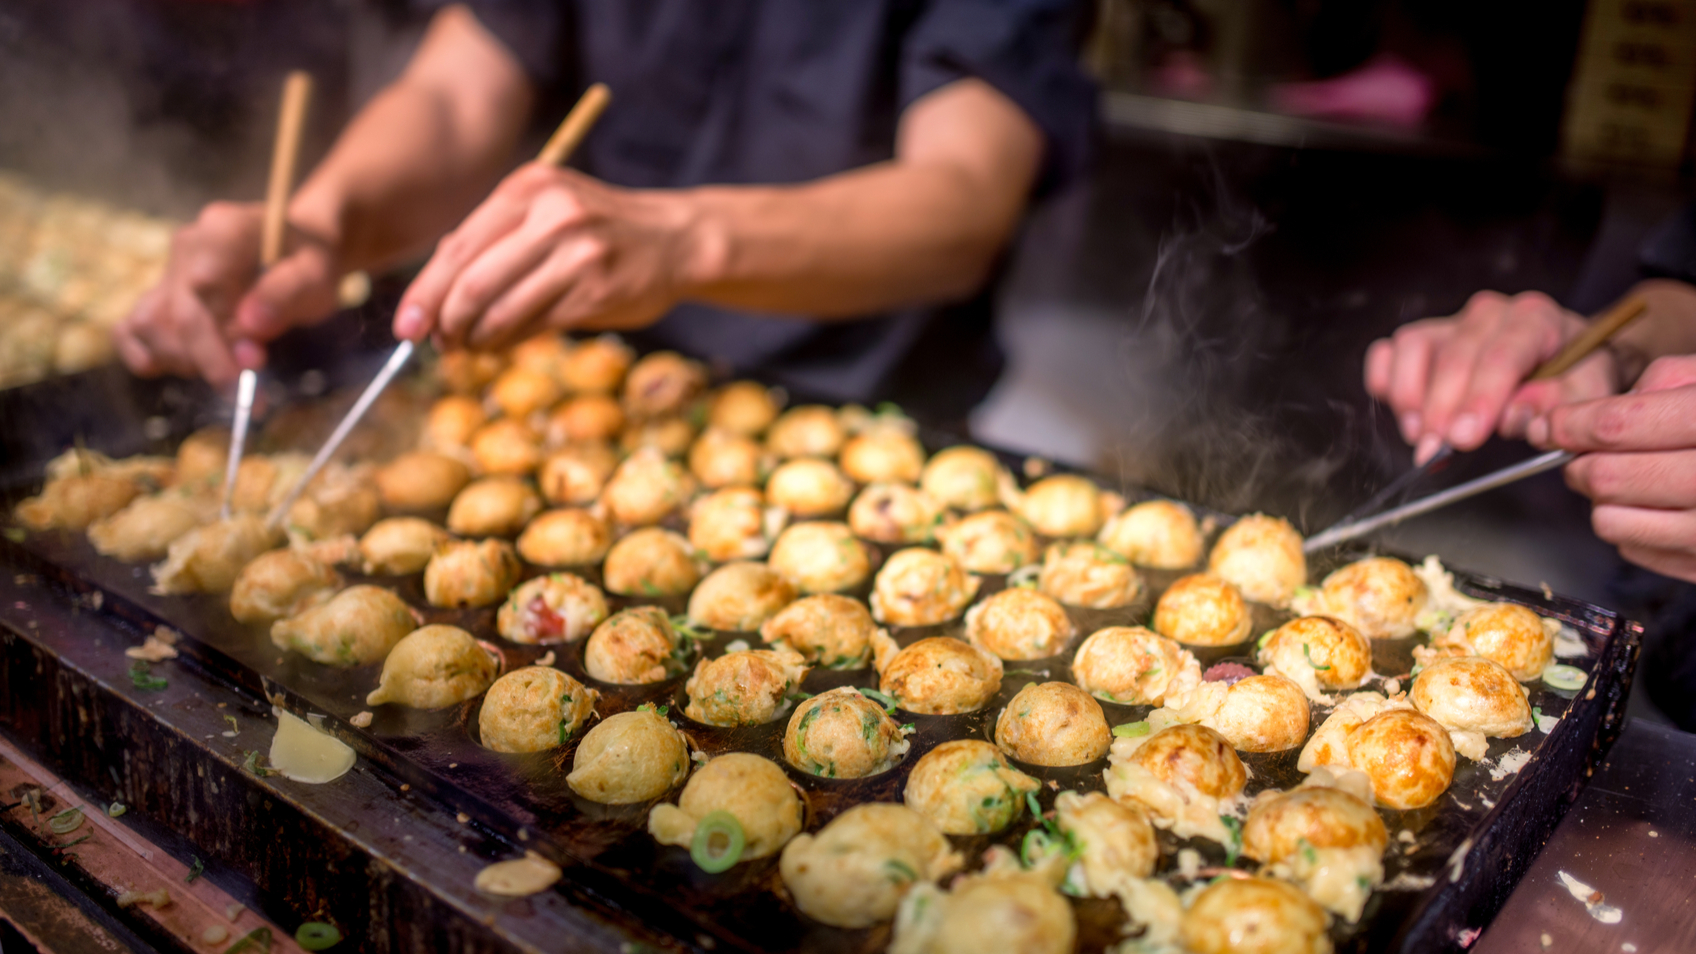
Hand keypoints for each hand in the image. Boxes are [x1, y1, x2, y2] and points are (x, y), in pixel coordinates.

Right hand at [114, 201, 342, 385]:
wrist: (301, 245)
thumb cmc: (312, 261)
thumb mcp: (318, 274)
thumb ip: (285, 296)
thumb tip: (250, 328)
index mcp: (224, 231)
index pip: (200, 291)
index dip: (216, 345)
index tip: (247, 379)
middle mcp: (187, 245)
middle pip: (172, 316)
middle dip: (208, 363)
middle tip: (250, 389)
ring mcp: (170, 268)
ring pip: (146, 325)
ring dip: (182, 362)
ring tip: (227, 370)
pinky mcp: (162, 292)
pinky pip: (132, 328)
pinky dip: (149, 355)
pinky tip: (190, 368)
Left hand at [393, 163, 707, 349]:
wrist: (674, 238)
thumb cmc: (599, 229)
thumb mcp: (545, 209)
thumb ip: (494, 237)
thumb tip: (434, 289)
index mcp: (528, 188)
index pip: (458, 248)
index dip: (425, 293)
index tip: (406, 325)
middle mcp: (552, 216)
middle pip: (473, 283)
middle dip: (445, 322)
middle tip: (437, 344)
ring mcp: (577, 254)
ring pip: (501, 311)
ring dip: (475, 339)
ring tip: (467, 348)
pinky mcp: (596, 291)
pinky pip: (534, 326)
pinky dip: (508, 343)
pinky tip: (500, 346)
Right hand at [1363, 290, 1619, 463]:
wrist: (1568, 355)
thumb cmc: (1576, 373)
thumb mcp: (1590, 389)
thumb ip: (1560, 401)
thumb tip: (1515, 417)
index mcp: (1535, 320)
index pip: (1500, 356)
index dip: (1479, 399)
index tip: (1464, 437)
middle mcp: (1489, 315)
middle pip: (1453, 357)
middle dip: (1441, 410)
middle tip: (1435, 452)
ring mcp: (1453, 323)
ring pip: (1413, 347)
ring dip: (1410, 397)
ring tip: (1422, 435)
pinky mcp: (1425, 338)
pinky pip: (1390, 352)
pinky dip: (1387, 382)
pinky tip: (1406, 414)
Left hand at [1529, 355, 1695, 581]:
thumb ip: (1665, 382)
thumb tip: (1598, 413)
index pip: (1621, 426)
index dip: (1572, 425)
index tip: (1551, 426)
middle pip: (1609, 478)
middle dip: (1580, 465)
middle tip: (1579, 456)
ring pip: (1614, 523)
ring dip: (1604, 502)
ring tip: (1624, 483)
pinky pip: (1640, 552)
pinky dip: (1632, 531)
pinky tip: (1656, 509)